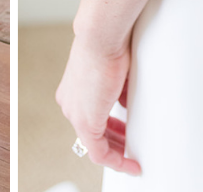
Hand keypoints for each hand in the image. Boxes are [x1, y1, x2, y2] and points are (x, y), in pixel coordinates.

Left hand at [56, 34, 140, 175]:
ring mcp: (74, 113)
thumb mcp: (115, 72)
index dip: (109, 128)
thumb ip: (118, 92)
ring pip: (95, 144)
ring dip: (117, 152)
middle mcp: (69, 103)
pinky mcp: (84, 122)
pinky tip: (130, 163)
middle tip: (131, 147)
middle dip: (115, 142)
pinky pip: (99, 152)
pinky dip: (116, 160)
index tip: (124, 132)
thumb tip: (126, 103)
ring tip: (132, 158)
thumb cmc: (108, 44)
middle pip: (92, 134)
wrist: (101, 38)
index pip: (90, 118)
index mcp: (73, 90)